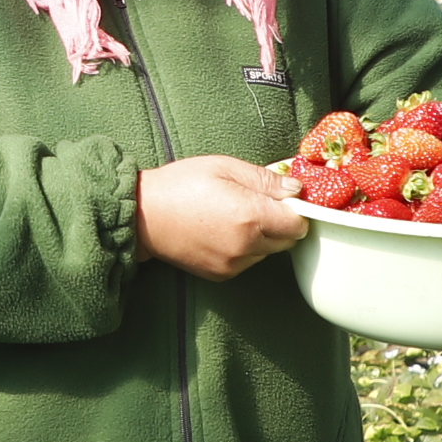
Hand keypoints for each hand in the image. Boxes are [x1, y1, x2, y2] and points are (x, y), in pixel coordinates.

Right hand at [137, 155, 306, 278]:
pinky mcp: (221, 274)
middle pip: (286, 241)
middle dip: (280, 223)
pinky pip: (247, 262)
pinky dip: (244, 249)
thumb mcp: (225, 167)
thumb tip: (295, 190)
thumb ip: (266, 180)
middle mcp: (246, 245)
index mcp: (251, 216)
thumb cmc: (181, 184)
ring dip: (262, 237)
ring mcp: (233, 263)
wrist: (143, 215)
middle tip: (257, 204)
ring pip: (267, 253)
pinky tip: (222, 231)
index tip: (284, 199)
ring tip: (234, 217)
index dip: (295, 210)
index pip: (298, 224)